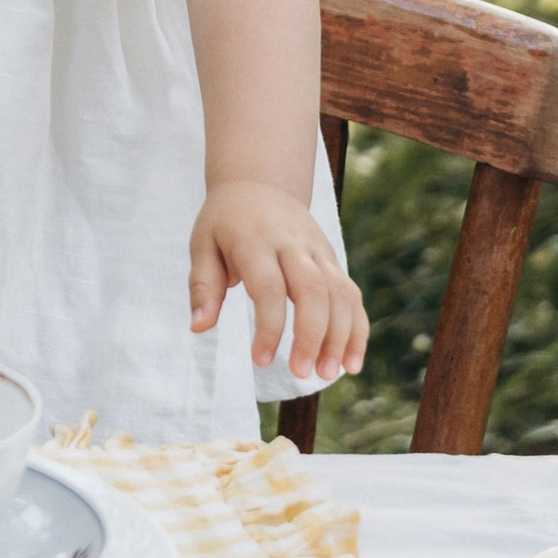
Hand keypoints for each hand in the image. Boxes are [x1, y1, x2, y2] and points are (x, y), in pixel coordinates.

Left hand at [189, 181, 369, 382]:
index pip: (269, 287)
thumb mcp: (202, 244)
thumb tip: (199, 326)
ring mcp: (317, 250)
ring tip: (327, 374)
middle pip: (313, 290)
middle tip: (302, 373)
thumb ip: (203, 286)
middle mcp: (292, 244)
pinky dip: (357, 329)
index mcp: (255, 240)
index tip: (260, 361)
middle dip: (311, 335)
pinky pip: (352, 295)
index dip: (268, 327)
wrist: (259, 183)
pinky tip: (351, 363)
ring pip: (340, 294)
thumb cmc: (225, 221)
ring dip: (339, 337)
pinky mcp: (333, 259)